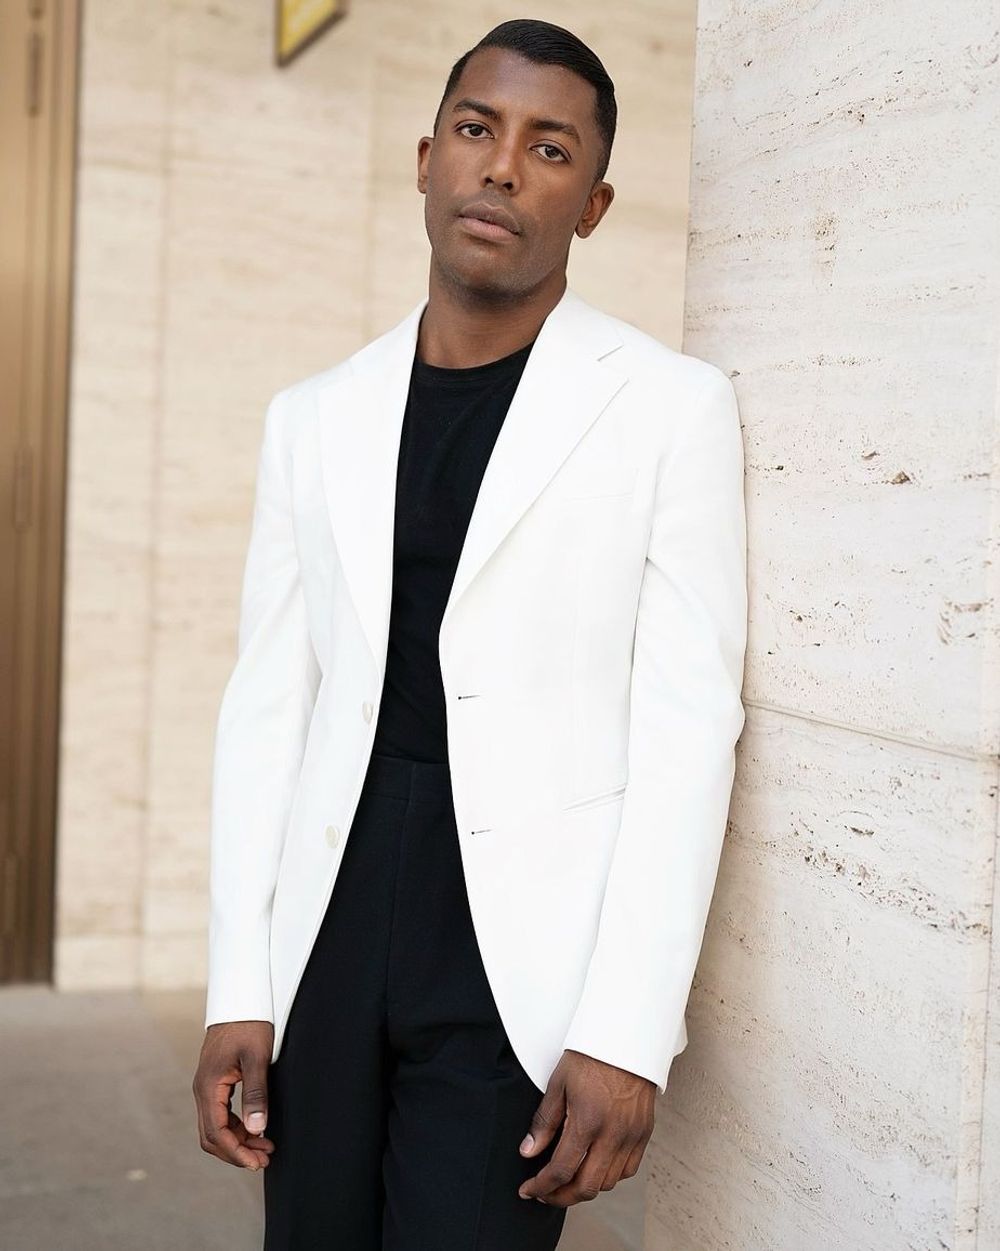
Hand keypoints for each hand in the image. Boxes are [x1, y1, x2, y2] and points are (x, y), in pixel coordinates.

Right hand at [192, 1020, 275, 1170]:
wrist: (240, 999)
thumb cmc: (249, 1024)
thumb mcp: (257, 1057)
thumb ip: (256, 1093)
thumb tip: (257, 1128)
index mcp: (208, 1086)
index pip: (216, 1132)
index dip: (236, 1152)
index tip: (256, 1162)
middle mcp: (202, 1090)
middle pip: (211, 1135)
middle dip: (236, 1152)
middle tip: (264, 1160)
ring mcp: (206, 1086)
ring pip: (215, 1127)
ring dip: (237, 1141)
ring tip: (264, 1148)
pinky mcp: (214, 1082)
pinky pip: (219, 1114)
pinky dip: (235, 1127)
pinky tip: (255, 1130)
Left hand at [516, 1049, 654, 1206]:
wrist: (625, 1039)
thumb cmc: (591, 1055)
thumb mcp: (558, 1083)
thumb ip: (544, 1122)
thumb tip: (529, 1151)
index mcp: (588, 1121)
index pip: (561, 1171)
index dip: (541, 1187)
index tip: (529, 1189)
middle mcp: (613, 1134)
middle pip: (586, 1187)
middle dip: (561, 1197)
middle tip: (545, 1192)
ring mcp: (631, 1135)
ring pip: (608, 1183)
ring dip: (585, 1188)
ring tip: (567, 1179)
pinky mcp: (644, 1133)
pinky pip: (628, 1170)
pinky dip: (610, 1176)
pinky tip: (595, 1167)